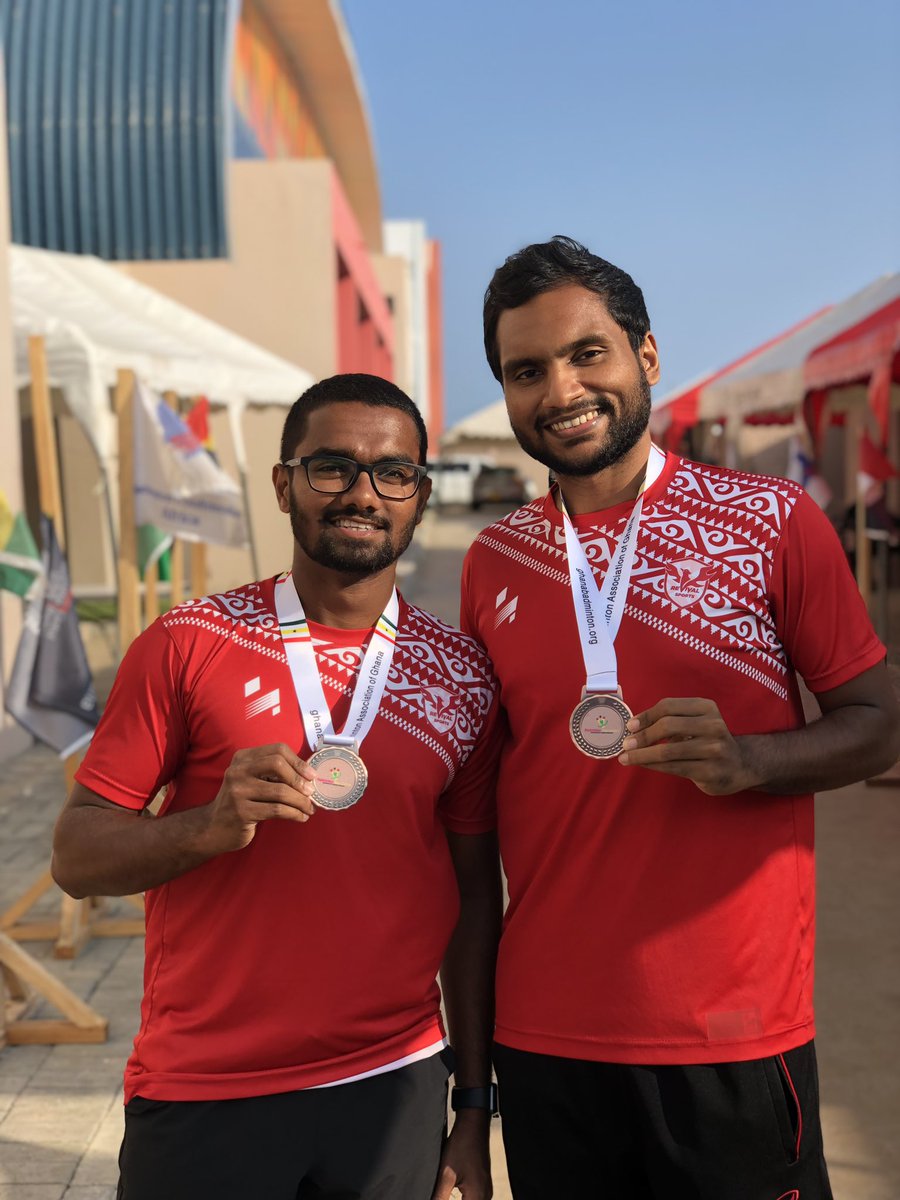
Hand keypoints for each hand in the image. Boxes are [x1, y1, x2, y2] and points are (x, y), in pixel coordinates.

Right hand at [199, 743, 316, 853]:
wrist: (213, 828)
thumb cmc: (241, 802)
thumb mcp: (252, 780)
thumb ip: (273, 774)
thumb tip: (308, 776)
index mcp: (243, 758)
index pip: (277, 750)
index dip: (298, 761)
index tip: (311, 775)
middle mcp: (238, 771)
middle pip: (278, 764)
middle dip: (299, 779)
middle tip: (311, 792)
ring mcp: (238, 791)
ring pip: (281, 791)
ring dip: (301, 801)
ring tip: (308, 809)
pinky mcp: (242, 812)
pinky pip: (277, 810)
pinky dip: (294, 814)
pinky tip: (300, 817)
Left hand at [431, 1110, 491, 1198]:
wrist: (474, 1124)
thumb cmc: (462, 1145)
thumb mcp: (446, 1174)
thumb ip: (439, 1197)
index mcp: (477, 1197)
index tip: (437, 1199)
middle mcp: (485, 1196)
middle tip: (438, 1197)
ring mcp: (486, 1190)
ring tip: (441, 1196)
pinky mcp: (483, 1184)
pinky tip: (449, 1196)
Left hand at [617, 698, 756, 795]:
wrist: (740, 765)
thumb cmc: (708, 741)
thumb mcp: (695, 722)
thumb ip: (670, 720)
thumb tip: (633, 727)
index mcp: (706, 707)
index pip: (668, 706)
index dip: (645, 716)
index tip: (630, 726)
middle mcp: (713, 725)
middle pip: (668, 726)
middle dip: (642, 736)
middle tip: (625, 744)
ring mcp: (714, 749)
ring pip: (668, 751)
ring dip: (642, 754)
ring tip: (627, 757)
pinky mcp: (710, 771)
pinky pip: (674, 767)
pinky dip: (653, 765)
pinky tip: (642, 764)